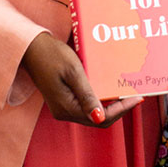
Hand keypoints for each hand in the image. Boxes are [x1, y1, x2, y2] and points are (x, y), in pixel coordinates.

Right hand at [22, 33, 141, 127]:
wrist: (30, 47)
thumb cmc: (52, 55)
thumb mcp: (73, 72)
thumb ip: (87, 95)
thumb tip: (99, 117)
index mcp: (67, 108)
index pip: (102, 118)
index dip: (122, 109)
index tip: (137, 98)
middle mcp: (65, 112)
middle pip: (99, 119)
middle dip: (119, 108)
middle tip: (134, 95)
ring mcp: (63, 107)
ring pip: (93, 112)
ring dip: (110, 104)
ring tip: (125, 91)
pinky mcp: (63, 99)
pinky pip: (86, 104)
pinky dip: (100, 98)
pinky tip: (108, 87)